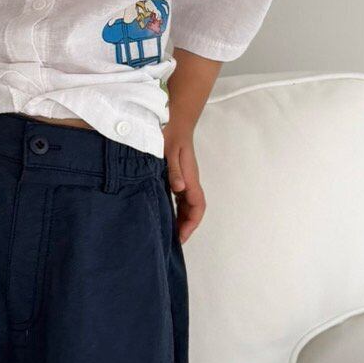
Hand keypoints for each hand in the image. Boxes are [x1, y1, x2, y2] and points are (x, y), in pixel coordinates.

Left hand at [162, 125, 205, 242]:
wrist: (175, 121)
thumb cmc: (171, 135)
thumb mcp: (170, 152)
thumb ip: (174, 171)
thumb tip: (179, 189)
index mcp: (190, 178)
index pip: (197, 207)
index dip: (191, 224)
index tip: (181, 237)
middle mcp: (190, 181)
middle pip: (193, 210)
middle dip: (186, 226)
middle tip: (173, 241)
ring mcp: (186, 179)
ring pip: (187, 205)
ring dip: (181, 219)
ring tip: (170, 233)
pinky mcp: (179, 176)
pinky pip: (181, 198)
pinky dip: (176, 209)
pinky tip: (167, 214)